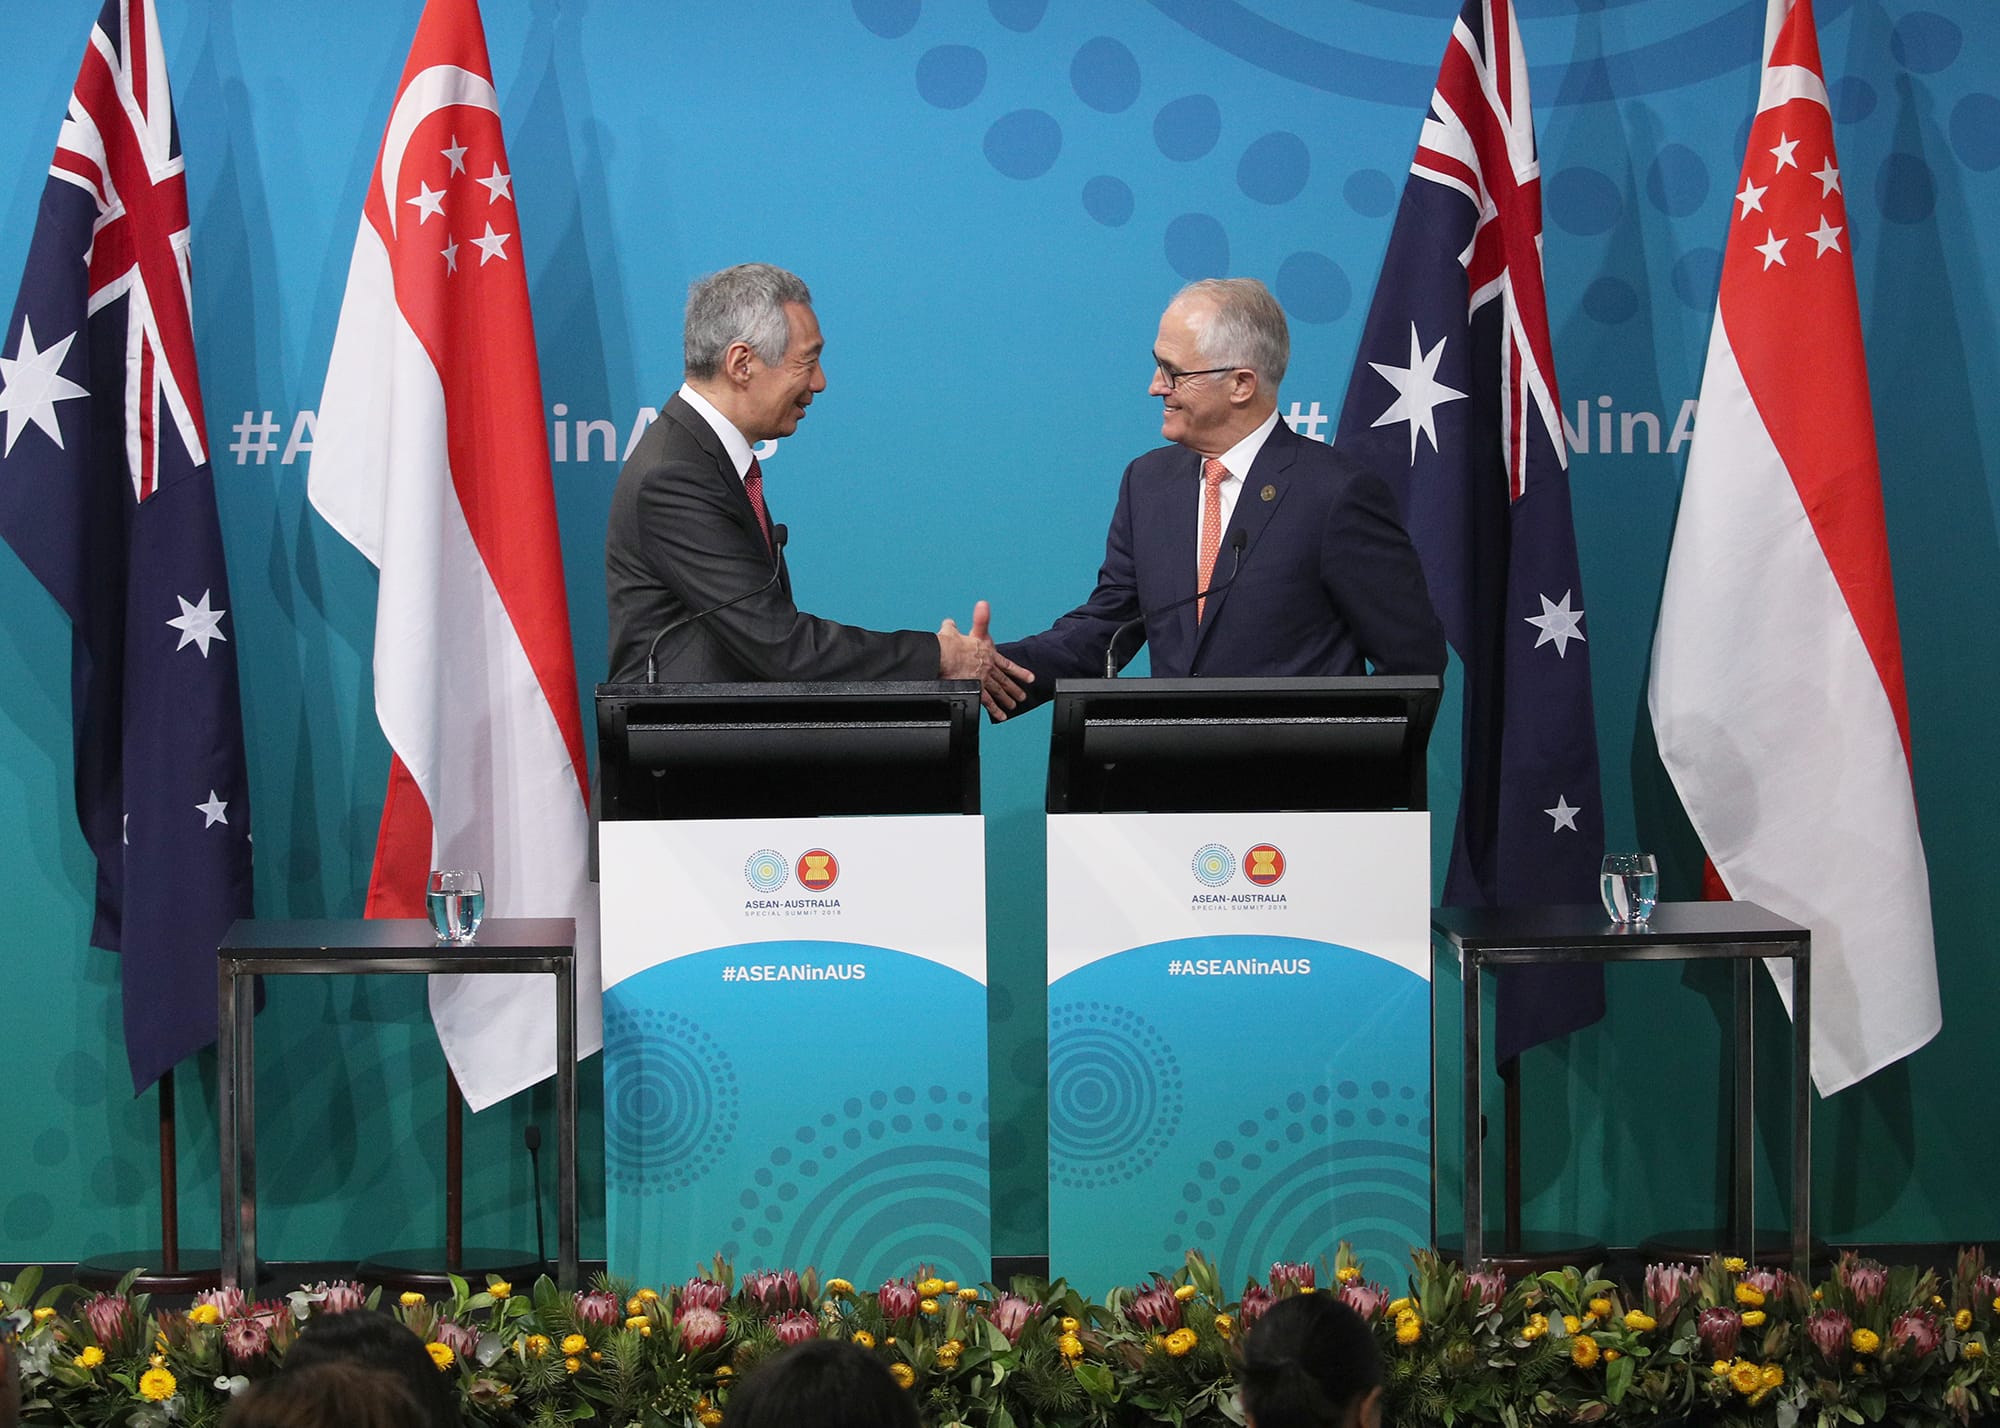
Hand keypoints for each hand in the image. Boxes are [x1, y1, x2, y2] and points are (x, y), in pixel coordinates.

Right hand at [937, 599, 1033, 718]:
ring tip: (1013, 706)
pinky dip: (995, 710)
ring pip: (999, 692)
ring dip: (1007, 700)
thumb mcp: (957, 630)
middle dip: (1015, 689)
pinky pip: (987, 702)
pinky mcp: (976, 688)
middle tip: (1022, 696)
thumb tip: (950, 622)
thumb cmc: (952, 643)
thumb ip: (954, 627)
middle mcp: (989, 667)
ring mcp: (984, 679)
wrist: (947, 654)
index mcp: (988, 653)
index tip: (1030, 678)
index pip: (1008, 664)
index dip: (1020, 672)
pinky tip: (1001, 716)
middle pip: (1005, 681)